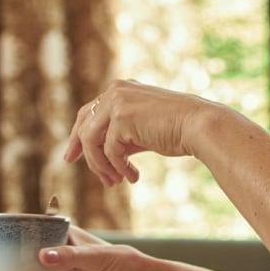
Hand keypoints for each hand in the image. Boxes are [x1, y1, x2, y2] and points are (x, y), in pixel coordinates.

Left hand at [65, 80, 223, 186]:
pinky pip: (109, 151)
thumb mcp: (142, 129)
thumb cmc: (177, 128)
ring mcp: (116, 102)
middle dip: (82, 154)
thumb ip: (120, 135)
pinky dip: (118, 168)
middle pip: (84, 126)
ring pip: (92, 141)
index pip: (88, 112)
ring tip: (117, 182)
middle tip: (94, 176)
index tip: (71, 157)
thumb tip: (99, 155)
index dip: (76, 137)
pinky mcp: (121, 118)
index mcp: (120, 89)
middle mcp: (115, 90)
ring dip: (102, 167)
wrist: (198, 126)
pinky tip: (133, 177)